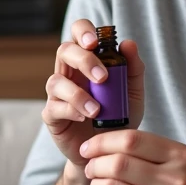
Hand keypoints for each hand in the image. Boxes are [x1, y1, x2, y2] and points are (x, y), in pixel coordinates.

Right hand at [42, 19, 145, 167]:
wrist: (109, 153)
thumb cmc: (119, 117)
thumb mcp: (133, 93)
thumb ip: (133, 69)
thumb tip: (128, 43)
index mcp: (87, 61)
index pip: (78, 34)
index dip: (83, 31)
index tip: (96, 42)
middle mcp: (69, 73)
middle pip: (64, 51)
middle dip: (83, 60)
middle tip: (103, 78)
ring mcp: (58, 94)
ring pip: (56, 80)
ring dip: (78, 93)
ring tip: (97, 109)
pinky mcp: (52, 115)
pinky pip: (54, 107)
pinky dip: (71, 110)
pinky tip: (85, 117)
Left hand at [80, 129, 185, 184]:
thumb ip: (152, 151)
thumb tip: (105, 143)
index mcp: (181, 157)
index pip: (131, 140)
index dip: (102, 141)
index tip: (89, 147)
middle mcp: (174, 181)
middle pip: (117, 164)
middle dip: (95, 164)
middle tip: (91, 167)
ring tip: (99, 184)